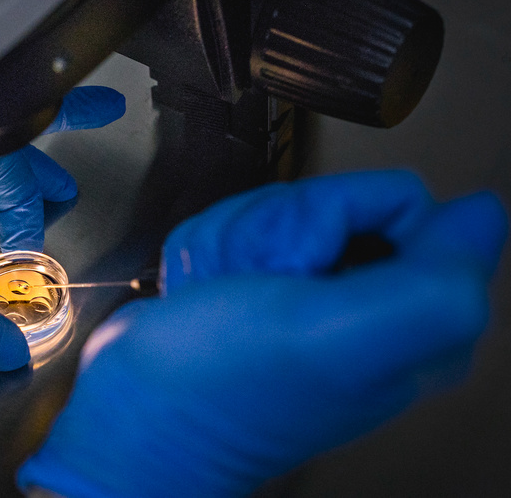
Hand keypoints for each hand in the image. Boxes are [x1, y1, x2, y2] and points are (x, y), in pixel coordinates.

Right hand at [18, 171, 507, 495]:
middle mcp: (375, 306)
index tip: (301, 270)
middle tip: (258, 286)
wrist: (136, 414)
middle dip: (279, 230)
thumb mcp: (344, 333)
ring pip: (281, 208)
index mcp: (419, 321)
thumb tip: (482, 212)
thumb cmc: (224, 380)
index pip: (401, 202)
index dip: (336, 219)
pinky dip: (212, 252)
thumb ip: (437, 277)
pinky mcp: (265, 288)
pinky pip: (241, 225)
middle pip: (336, 198)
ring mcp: (314, 295)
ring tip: (225, 295)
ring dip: (237, 243)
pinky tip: (208, 295)